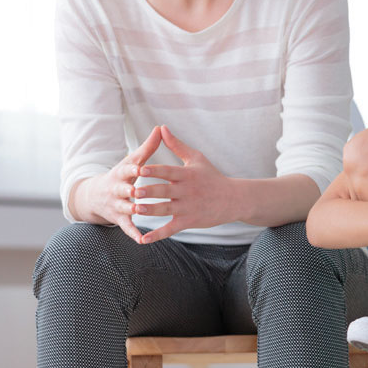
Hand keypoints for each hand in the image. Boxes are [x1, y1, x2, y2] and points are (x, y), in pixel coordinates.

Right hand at [74, 125, 162, 243]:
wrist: (95, 196)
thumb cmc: (122, 175)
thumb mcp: (132, 160)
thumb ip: (148, 147)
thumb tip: (161, 127)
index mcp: (121, 173)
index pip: (127, 170)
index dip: (133, 169)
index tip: (141, 168)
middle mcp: (117, 189)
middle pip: (123, 189)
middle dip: (129, 190)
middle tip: (138, 191)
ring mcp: (117, 205)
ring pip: (124, 208)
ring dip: (132, 209)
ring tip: (141, 211)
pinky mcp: (119, 219)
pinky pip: (127, 227)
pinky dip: (133, 233)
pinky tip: (142, 240)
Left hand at [134, 125, 237, 244]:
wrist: (233, 199)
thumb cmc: (212, 176)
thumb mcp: (196, 158)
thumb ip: (177, 145)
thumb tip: (161, 128)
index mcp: (187, 175)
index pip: (168, 171)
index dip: (155, 171)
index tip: (140, 169)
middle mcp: (187, 191)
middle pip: (165, 191)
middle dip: (150, 191)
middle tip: (134, 191)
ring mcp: (188, 207)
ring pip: (166, 209)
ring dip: (151, 210)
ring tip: (135, 210)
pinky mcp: (189, 221)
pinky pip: (171, 229)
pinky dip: (157, 235)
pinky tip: (143, 239)